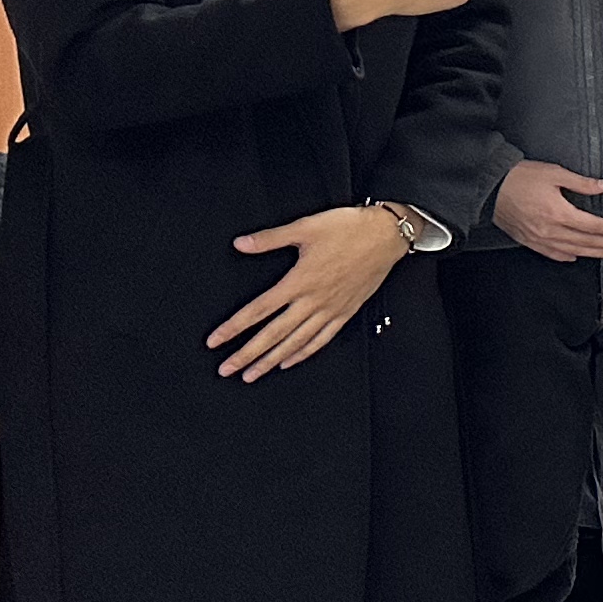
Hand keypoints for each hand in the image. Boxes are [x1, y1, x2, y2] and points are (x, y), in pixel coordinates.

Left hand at [213, 203, 408, 379]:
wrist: (387, 235)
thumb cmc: (350, 229)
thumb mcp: (306, 227)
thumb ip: (270, 238)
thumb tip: (241, 244)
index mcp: (299, 281)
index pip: (258, 310)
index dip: (234, 327)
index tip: (215, 341)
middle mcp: (313, 300)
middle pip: (273, 334)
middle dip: (247, 354)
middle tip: (227, 369)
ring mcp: (330, 309)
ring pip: (296, 342)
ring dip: (271, 360)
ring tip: (253, 374)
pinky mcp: (346, 311)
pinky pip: (322, 339)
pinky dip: (304, 353)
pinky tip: (289, 361)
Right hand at [497, 160, 602, 261]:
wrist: (490, 187)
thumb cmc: (520, 177)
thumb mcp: (555, 173)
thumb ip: (582, 183)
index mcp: (558, 213)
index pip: (591, 226)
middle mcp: (549, 229)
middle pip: (584, 241)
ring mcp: (537, 238)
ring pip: (570, 250)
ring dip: (591, 253)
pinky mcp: (527, 240)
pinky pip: (550, 253)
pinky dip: (565, 257)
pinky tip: (575, 256)